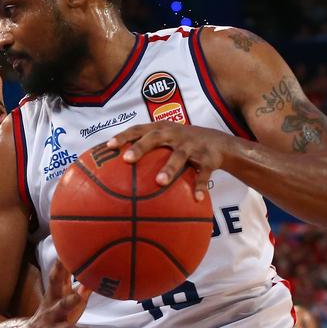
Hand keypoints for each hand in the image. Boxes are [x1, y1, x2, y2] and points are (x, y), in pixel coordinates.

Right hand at [26, 260, 93, 327]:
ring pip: (62, 306)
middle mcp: (53, 299)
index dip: (64, 258)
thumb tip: (98, 275)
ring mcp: (53, 315)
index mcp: (56, 290)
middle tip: (66, 257)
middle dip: (60, 269)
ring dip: (71, 300)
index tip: (69, 241)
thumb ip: (83, 288)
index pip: (59, 270)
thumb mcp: (68, 300)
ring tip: (81, 296)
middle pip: (54, 281)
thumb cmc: (55, 314)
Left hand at [107, 121, 230, 200]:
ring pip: (179, 156)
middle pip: (155, 137)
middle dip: (141, 147)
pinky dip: (200, 185)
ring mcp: (191, 145)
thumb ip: (144, 150)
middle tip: (127, 159)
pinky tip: (197, 198)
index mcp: (161, 129)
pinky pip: (203, 173)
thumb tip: (115, 171)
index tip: (109, 145)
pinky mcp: (207, 158)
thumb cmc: (180, 143)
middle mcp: (175, 134)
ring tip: (159, 182)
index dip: (123, 136)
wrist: (217, 142)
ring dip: (169, 168)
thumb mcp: (164, 140)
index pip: (138, 129)